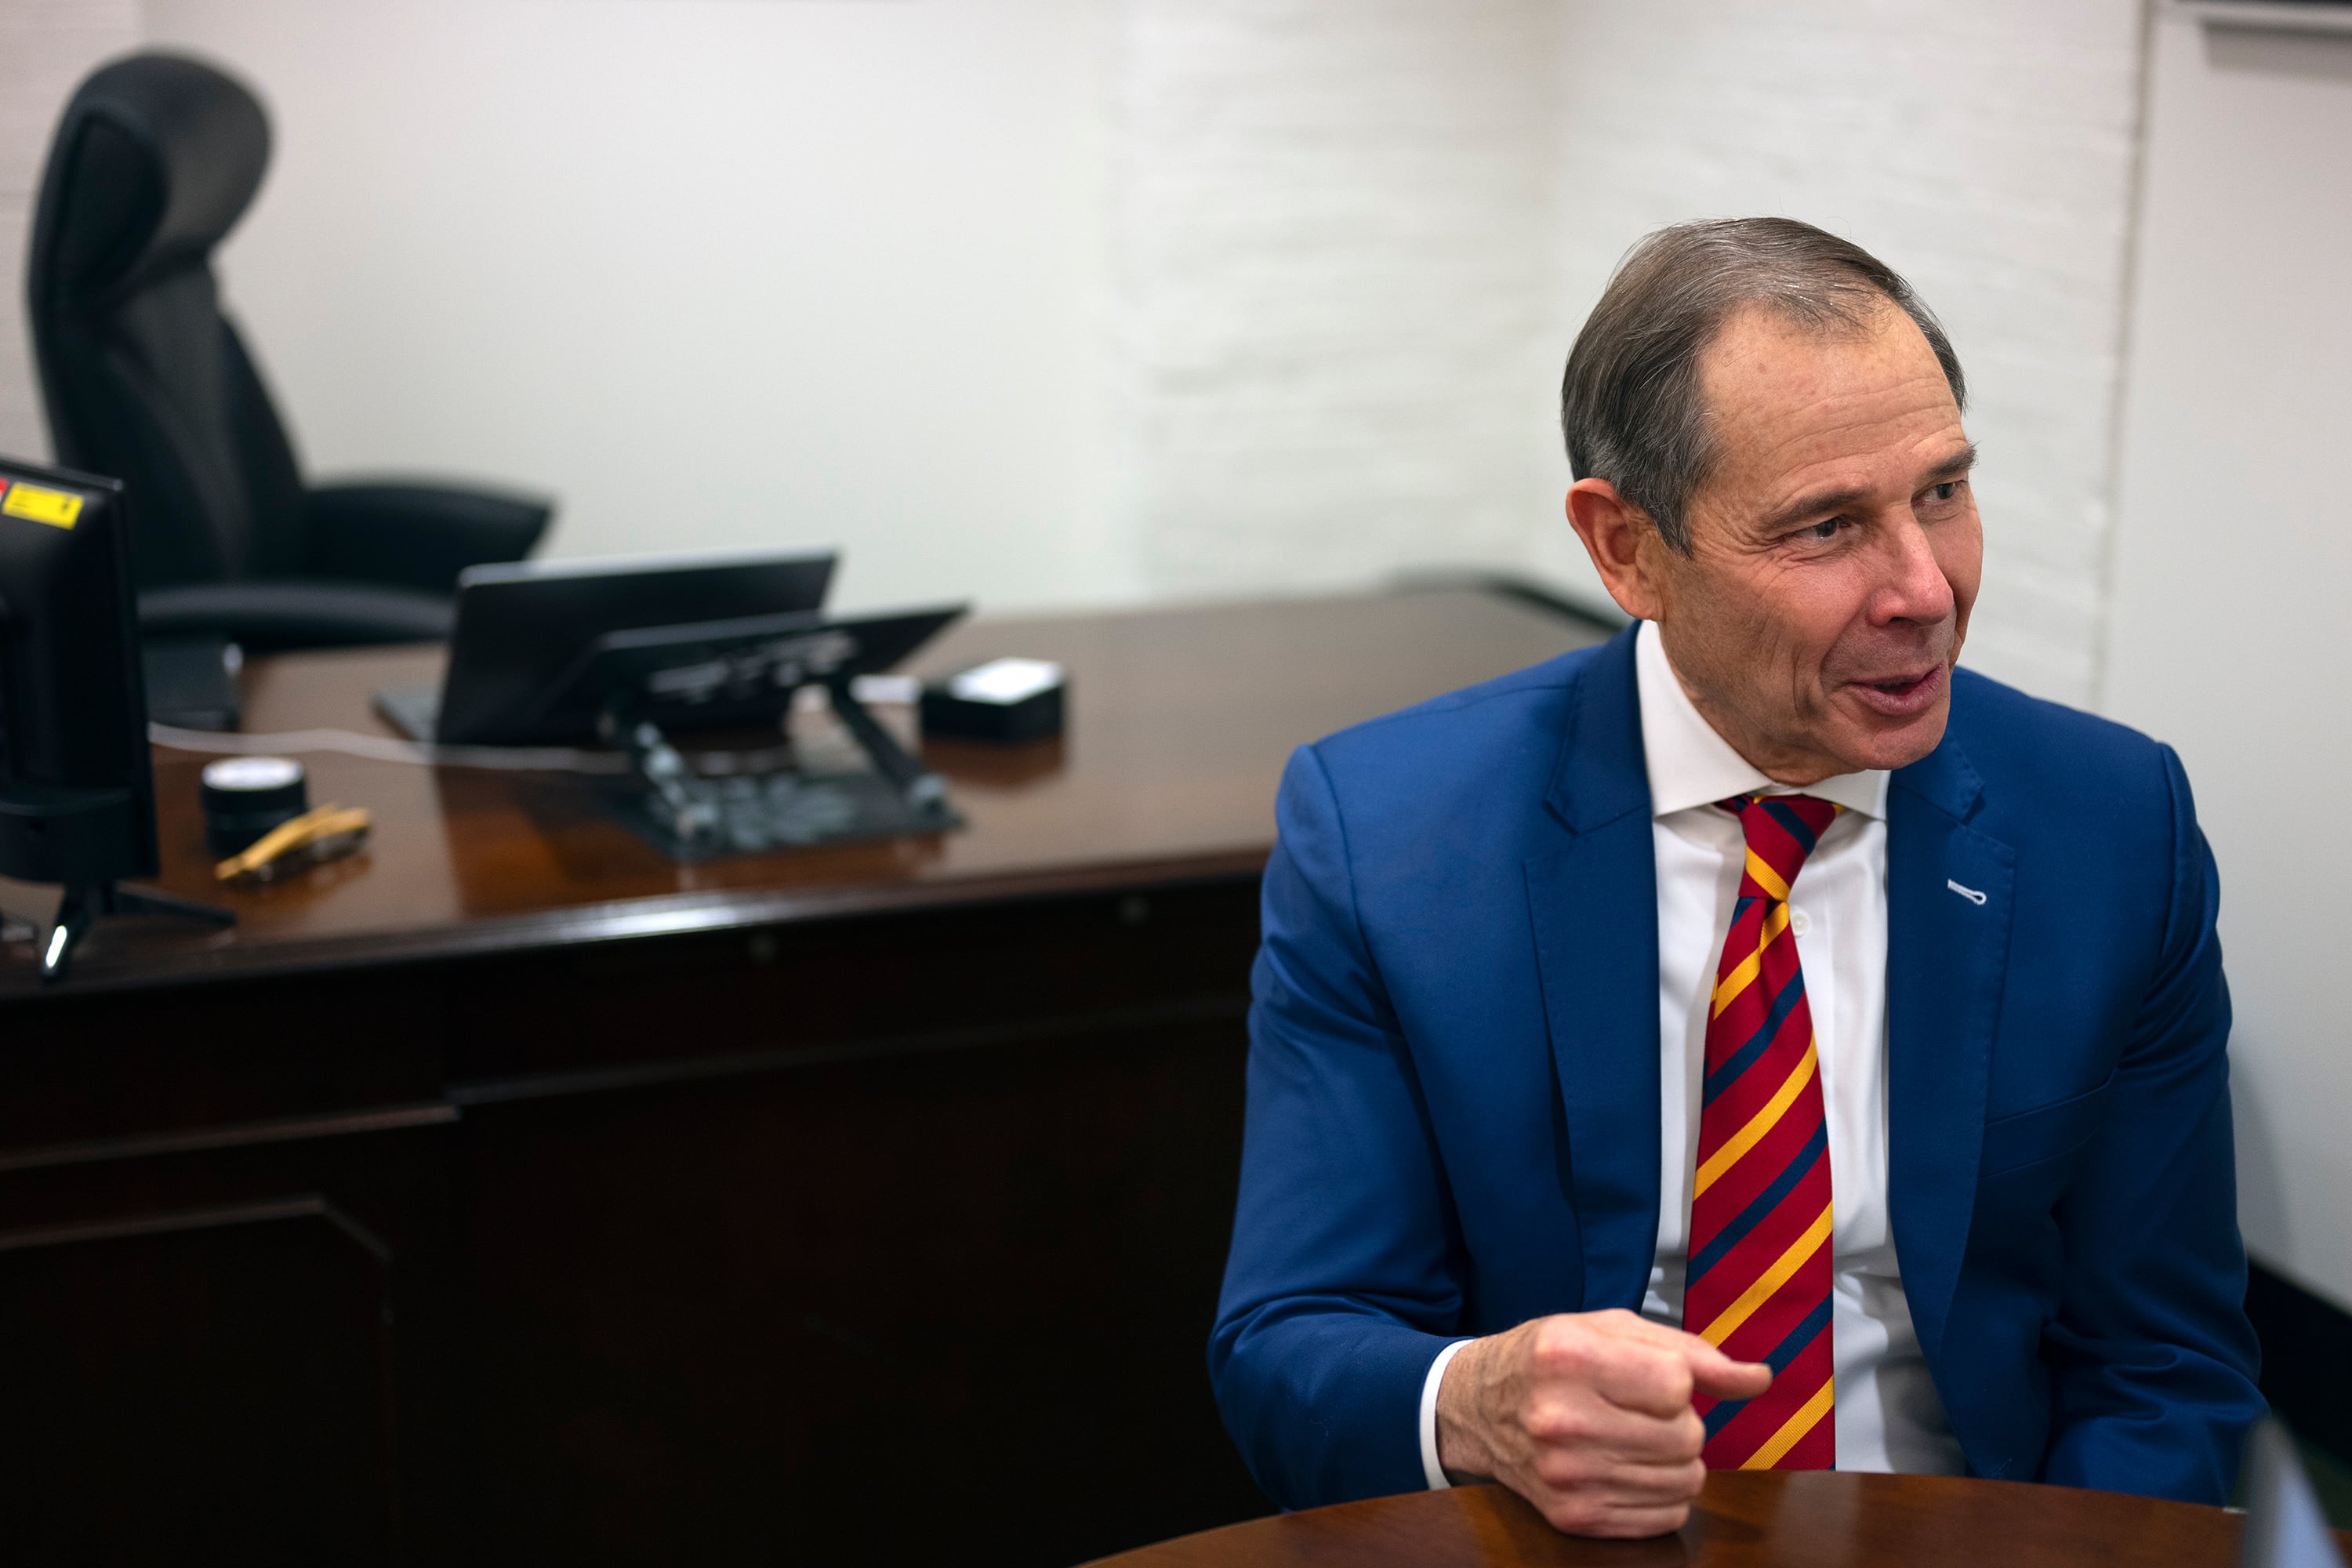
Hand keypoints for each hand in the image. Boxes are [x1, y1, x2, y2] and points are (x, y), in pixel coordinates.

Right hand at [1433, 1308, 1772, 1537]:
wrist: (1475, 1407)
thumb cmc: (1549, 1359)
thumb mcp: (1608, 1329)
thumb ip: (1690, 1352)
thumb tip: (1758, 1378)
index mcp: (1569, 1358)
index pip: (1677, 1384)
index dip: (1675, 1380)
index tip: (1646, 1376)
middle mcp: (1562, 1420)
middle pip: (1687, 1437)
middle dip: (1680, 1421)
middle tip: (1643, 1410)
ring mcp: (1566, 1476)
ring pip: (1685, 1481)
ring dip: (1676, 1460)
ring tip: (1636, 1438)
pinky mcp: (1573, 1516)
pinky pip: (1666, 1516)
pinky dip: (1663, 1493)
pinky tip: (1629, 1468)